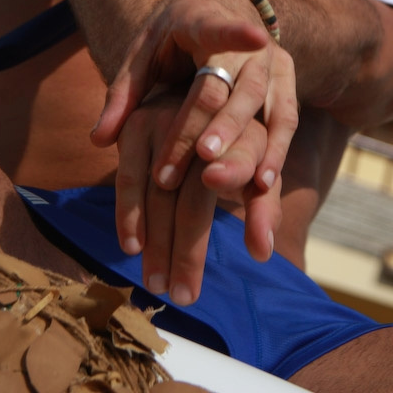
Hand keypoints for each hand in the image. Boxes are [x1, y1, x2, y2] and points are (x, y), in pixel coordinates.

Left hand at [91, 0, 297, 199]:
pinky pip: (285, 120)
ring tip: (241, 182)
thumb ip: (123, 93)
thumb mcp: (144, 52)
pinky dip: (277, 152)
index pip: (221, 31)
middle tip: (203, 159)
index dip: (238, 34)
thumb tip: (99, 140)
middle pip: (238, 86)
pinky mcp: (284, 82)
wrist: (217, 8)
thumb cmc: (173, 36)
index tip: (256, 36)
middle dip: (223, 124)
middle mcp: (248, 44)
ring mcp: (271, 62)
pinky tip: (262, 185)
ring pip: (267, 105)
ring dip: (256, 145)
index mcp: (207, 23)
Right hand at [114, 87, 282, 304]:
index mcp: (246, 131)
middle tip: (184, 295)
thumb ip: (263, 207)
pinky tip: (132, 246)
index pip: (244, 160)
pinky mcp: (139, 124)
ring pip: (159, 191)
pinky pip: (129, 175)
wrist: (201, 97)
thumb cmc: (237, 146)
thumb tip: (263, 252)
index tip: (228, 223)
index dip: (237, 182)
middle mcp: (205, 123)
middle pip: (194, 195)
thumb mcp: (259, 170)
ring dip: (156, 242)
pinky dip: (129, 213)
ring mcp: (169, 121)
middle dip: (188, 249)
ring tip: (158, 283)